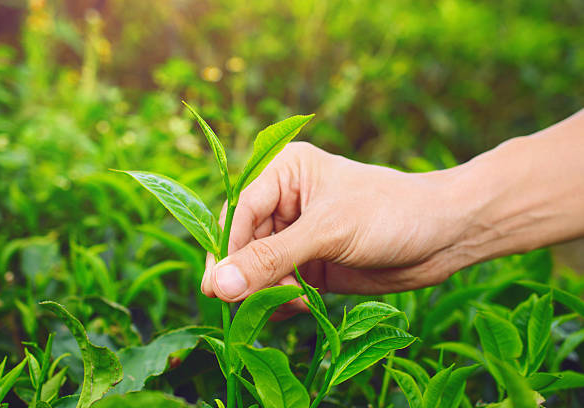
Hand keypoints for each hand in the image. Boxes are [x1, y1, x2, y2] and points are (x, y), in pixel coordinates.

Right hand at [201, 142, 464, 308]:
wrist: (444, 236)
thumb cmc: (390, 213)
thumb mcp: (328, 231)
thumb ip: (272, 259)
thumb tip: (218, 285)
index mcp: (284, 173)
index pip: (239, 211)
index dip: (226, 249)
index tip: (216, 287)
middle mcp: (285, 203)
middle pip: (243, 243)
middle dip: (247, 275)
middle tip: (243, 307)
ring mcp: (298, 236)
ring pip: (259, 269)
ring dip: (266, 292)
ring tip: (292, 302)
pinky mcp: (310, 265)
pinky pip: (279, 287)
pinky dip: (282, 301)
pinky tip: (302, 305)